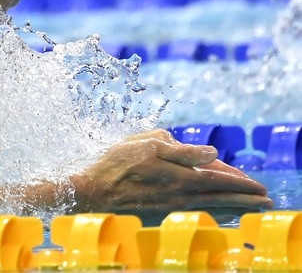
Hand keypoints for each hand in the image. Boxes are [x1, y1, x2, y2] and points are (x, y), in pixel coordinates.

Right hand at [70, 129, 272, 216]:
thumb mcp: (147, 144)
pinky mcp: (163, 216)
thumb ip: (182, 150)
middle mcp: (180, 195)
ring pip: (211, 208)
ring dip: (234, 208)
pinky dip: (214, 214)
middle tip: (266, 200)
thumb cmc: (118, 163)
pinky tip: (219, 214)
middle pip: (220, 196)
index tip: (257, 184)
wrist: (94, 193)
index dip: (239, 180)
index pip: (217, 177)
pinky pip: (198, 214)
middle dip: (245, 198)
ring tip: (250, 209)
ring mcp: (172, 209)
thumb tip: (210, 152)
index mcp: (179, 175)